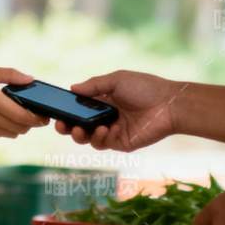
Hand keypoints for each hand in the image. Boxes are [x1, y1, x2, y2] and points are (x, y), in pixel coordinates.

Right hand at [0, 66, 48, 140]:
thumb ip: (11, 74)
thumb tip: (31, 80)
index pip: (22, 116)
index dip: (38, 118)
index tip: (45, 114)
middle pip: (21, 128)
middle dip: (31, 122)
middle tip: (35, 114)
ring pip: (13, 134)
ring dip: (20, 126)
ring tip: (18, 114)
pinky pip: (1, 135)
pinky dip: (6, 128)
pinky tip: (0, 117)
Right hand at [55, 70, 184, 151]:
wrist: (169, 104)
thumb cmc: (145, 88)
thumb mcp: (116, 80)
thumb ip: (94, 85)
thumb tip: (72, 88)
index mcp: (103, 101)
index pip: (79, 108)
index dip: (66, 111)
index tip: (55, 111)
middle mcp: (106, 117)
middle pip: (79, 126)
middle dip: (67, 127)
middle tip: (61, 125)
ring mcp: (113, 131)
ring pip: (88, 138)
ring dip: (80, 134)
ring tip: (79, 128)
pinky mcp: (121, 143)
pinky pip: (102, 143)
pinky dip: (99, 137)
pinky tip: (104, 129)